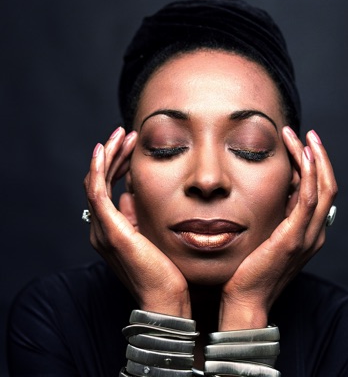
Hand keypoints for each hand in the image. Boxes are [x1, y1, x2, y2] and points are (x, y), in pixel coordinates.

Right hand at [83, 127, 190, 316]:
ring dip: (108, 156)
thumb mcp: (150, 233)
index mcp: (112, 228)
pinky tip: (104, 150)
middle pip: (100, 181)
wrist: (166, 297)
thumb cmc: (164, 268)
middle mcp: (102, 227)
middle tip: (126, 134)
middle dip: (113, 154)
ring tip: (123, 135)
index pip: (108, 187)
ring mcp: (104, 229)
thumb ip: (136, 214)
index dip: (117, 163)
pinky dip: (98, 169)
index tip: (133, 146)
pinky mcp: (111, 230)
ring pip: (97, 182)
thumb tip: (129, 193)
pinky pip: (98, 193)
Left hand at [219, 127, 337, 329]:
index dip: (314, 166)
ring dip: (313, 159)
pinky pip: (308, 200)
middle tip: (305, 134)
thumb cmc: (251, 269)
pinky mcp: (293, 238)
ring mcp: (306, 236)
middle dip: (318, 157)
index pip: (319, 192)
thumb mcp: (265, 237)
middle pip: (326, 186)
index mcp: (307, 232)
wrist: (246, 298)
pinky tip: (302, 156)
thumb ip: (273, 217)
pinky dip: (309, 176)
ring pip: (321, 188)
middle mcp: (313, 233)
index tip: (300, 145)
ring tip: (301, 136)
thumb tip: (267, 192)